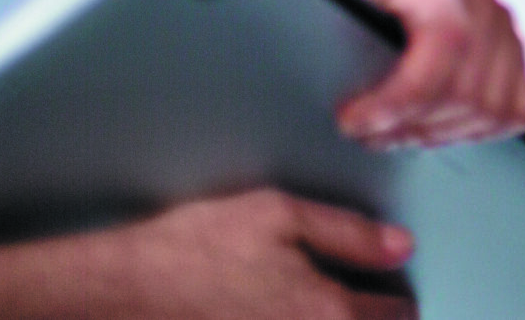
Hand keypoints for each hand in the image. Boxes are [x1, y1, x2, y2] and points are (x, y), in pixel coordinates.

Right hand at [97, 187, 413, 319]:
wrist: (123, 291)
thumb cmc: (199, 248)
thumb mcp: (280, 215)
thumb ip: (350, 232)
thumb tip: (401, 247)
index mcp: (327, 311)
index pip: (395, 314)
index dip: (398, 297)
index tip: (389, 288)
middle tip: (368, 306)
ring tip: (329, 312)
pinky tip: (286, 316)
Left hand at [303, 0, 524, 149]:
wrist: (415, 21)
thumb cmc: (377, 12)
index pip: (445, 45)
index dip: (400, 94)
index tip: (352, 119)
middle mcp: (487, 10)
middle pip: (463, 91)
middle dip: (407, 123)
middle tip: (367, 132)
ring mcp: (511, 43)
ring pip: (485, 112)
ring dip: (433, 133)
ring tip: (393, 132)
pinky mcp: (523, 73)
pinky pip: (509, 118)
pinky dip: (468, 133)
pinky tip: (431, 126)